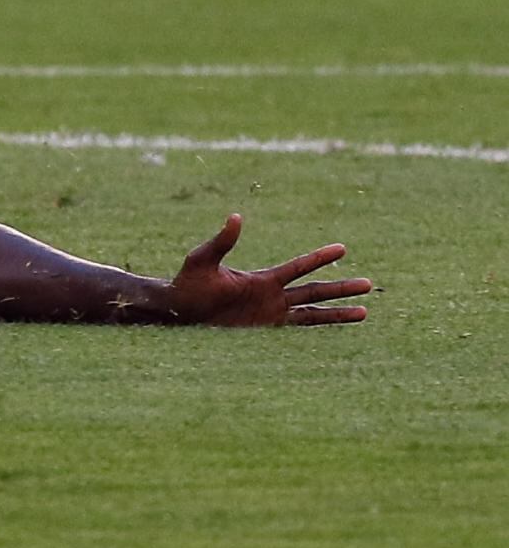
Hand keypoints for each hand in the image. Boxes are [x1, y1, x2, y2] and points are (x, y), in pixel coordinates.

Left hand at [161, 215, 371, 326]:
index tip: (343, 248)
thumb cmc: (187, 284)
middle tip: (368, 283)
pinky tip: (334, 330)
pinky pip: (297, 330)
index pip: (299, 267)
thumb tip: (236, 216)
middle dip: (341, 287)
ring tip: (366, 311)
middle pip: (315, 290)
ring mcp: (271, 314)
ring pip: (314, 311)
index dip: (320, 258)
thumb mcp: (203, 259)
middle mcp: (272, 295)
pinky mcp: (266, 331)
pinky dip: (317, 329)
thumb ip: (222, 241)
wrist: (179, 312)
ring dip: (338, 311)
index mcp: (262, 279)